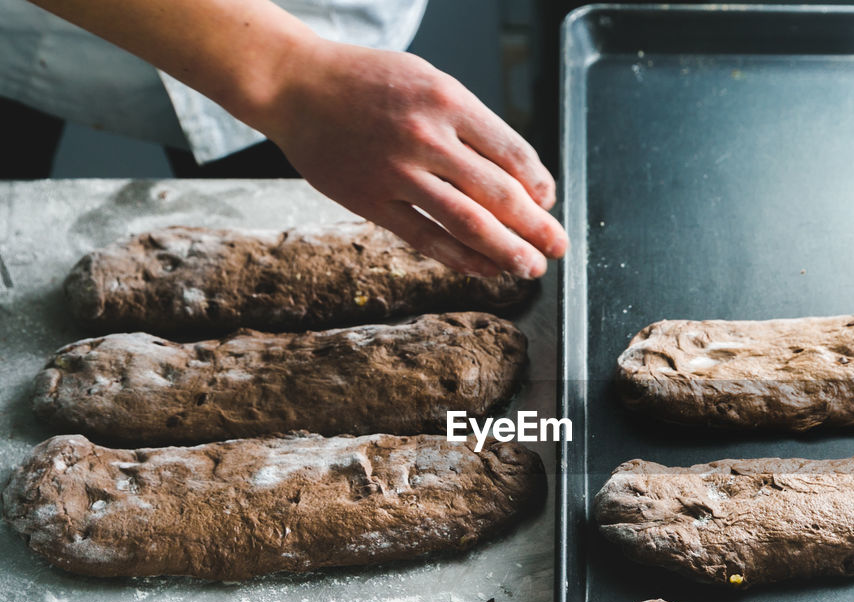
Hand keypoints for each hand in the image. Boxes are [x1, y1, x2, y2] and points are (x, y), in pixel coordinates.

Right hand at [262, 40, 566, 278]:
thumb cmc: (367, 83)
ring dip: (506, 251)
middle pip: (499, 193)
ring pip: (467, 223)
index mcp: (448, 100)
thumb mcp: (428, 81)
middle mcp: (426, 136)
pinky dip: (461, 258)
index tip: (549, 202)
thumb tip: (516, 175)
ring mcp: (397, 172)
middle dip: (536, 227)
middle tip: (557, 247)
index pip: (512, 152)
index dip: (540, 184)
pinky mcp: (371, 200)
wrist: (296, 85)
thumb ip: (469, 124)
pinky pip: (426, 237)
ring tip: (530, 267)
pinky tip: (484, 269)